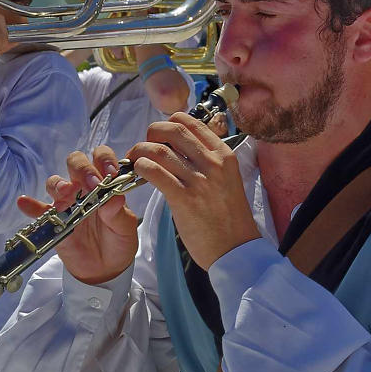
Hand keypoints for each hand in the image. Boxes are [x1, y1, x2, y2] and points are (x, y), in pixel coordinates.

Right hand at [17, 146, 139, 286]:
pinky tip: (24, 202)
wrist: (105, 268)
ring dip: (59, 184)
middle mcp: (83, 187)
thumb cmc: (118, 240)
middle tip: (91, 183)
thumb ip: (119, 213)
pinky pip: (37, 210)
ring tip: (65, 193)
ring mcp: (66, 203)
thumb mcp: (125, 228)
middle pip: (75, 163)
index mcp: (104, 183)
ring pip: (55, 182)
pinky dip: (30, 205)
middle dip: (82, 169)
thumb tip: (116, 198)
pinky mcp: (53, 220)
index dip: (104, 159)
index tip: (110, 172)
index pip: (101, 159)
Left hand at [127, 113, 258, 268]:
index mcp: (224, 155)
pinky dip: (141, 167)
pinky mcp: (184, 199)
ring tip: (134, 161)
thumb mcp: (226, 178)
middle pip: (173, 129)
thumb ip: (206, 161)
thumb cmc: (228, 216)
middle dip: (151, 132)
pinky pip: (155, 172)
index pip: (191, 122)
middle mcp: (213, 163)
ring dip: (139, 151)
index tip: (160, 136)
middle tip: (144, 146)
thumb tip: (177, 147)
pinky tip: (139, 173)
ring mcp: (199, 181)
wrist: (236, 249)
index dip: (169, 124)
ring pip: (159, 150)